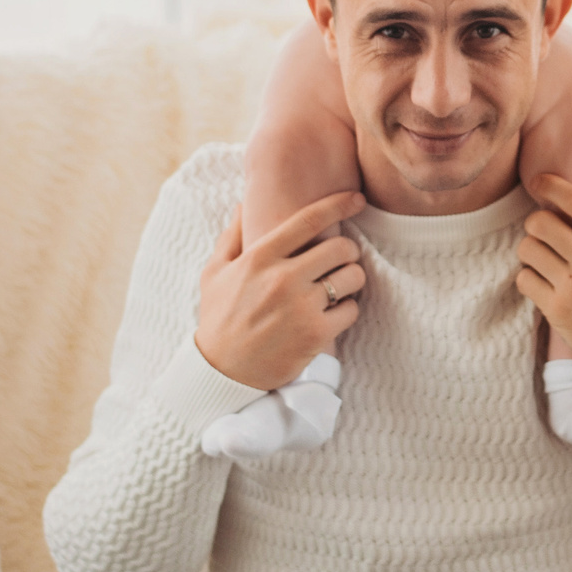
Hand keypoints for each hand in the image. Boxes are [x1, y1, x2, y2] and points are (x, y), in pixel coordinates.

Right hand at [194, 193, 368, 390]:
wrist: (221, 372)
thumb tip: (242, 204)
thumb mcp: (214, 273)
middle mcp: (282, 279)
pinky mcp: (315, 335)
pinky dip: (347, 310)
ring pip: (352, 277)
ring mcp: (300, 307)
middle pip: (340, 247)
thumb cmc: (218, 318)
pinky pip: (351, 310)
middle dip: (347, 251)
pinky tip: (332, 314)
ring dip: (351, 280)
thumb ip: (232, 236)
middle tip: (341, 260)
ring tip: (338, 286)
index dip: (339, 204)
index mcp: (259, 258)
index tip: (357, 199)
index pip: (308, 220)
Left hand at [514, 180, 571, 373]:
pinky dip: (529, 278)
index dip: (551, 185)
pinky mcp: (557, 311)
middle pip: (540, 222)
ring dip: (531, 250)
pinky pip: (524, 280)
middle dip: (537, 222)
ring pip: (527, 249)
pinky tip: (543, 283)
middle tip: (544, 231)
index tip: (540, 182)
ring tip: (543, 258)